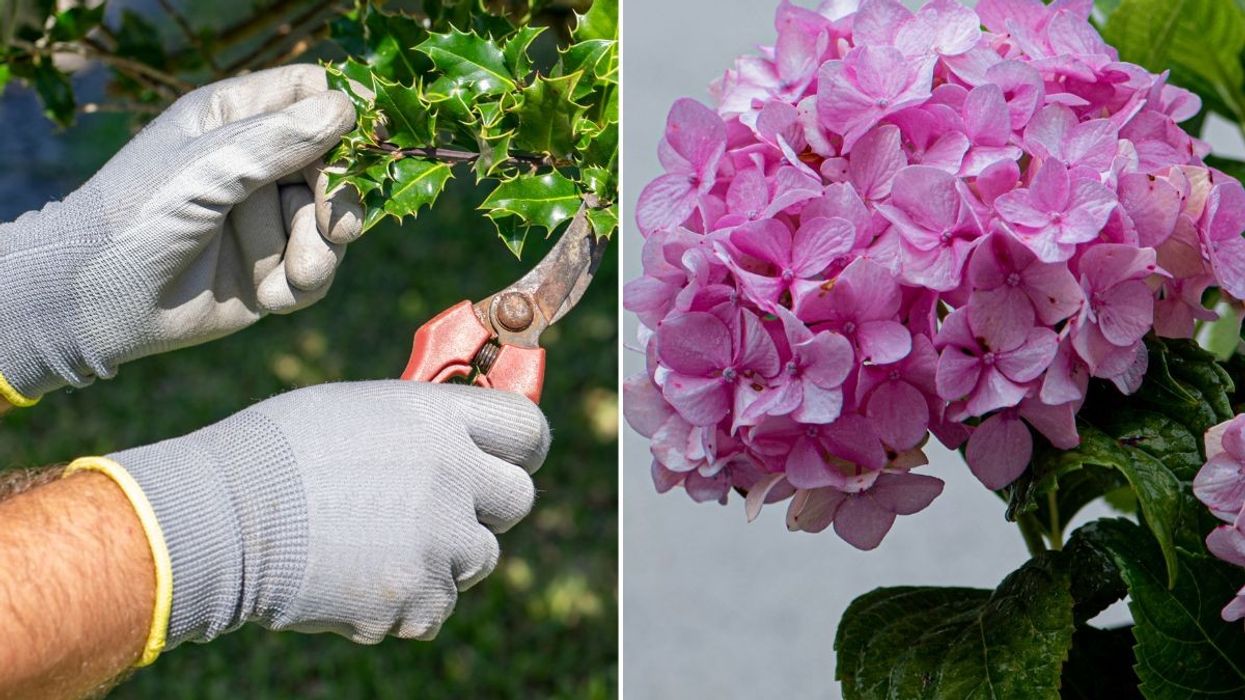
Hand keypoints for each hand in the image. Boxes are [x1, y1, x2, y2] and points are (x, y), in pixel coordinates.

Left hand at [0, 64, 363, 401]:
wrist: (95, 302)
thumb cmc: (135, 216)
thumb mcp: (205, 168)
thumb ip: (277, 139)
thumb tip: (346, 108)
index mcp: (235, 119)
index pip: (311, 96)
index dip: (340, 117)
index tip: (354, 149)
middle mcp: (257, 164)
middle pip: (338, 163)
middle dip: (340, 198)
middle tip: (334, 226)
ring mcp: (266, 219)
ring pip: (334, 223)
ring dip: (322, 250)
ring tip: (297, 273)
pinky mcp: (271, 271)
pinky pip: (318, 272)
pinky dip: (305, 284)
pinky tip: (274, 295)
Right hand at [104, 381, 548, 645]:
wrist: (220, 517)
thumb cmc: (277, 453)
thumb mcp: (359, 409)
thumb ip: (421, 423)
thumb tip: (461, 438)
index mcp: (437, 417)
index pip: (527, 427)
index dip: (524, 445)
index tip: (514, 458)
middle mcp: (452, 473)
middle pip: (519, 497)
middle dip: (488, 505)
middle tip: (445, 508)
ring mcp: (439, 538)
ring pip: (480, 557)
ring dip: (443, 556)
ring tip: (378, 543)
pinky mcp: (419, 595)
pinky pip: (438, 604)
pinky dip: (407, 600)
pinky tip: (358, 578)